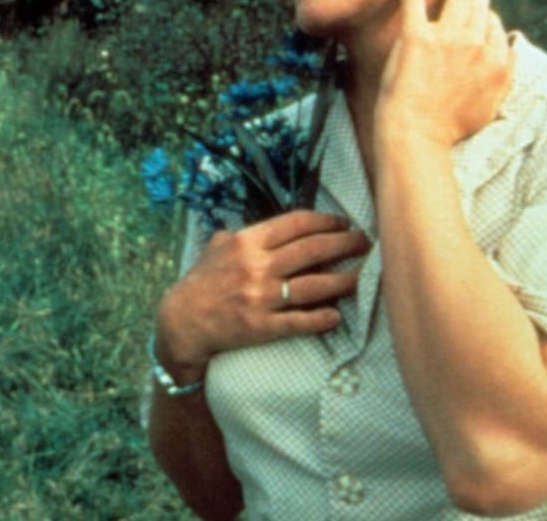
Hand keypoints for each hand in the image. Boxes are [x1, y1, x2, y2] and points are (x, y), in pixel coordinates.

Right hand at [155, 211, 369, 373]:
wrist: (181, 322)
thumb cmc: (200, 283)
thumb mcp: (215, 249)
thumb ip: (240, 236)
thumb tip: (262, 229)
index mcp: (246, 243)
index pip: (296, 224)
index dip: (326, 221)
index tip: (343, 222)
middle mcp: (257, 267)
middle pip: (314, 250)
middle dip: (345, 244)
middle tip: (364, 243)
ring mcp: (261, 298)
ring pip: (316, 285)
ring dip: (345, 280)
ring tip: (363, 276)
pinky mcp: (263, 326)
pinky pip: (301, 321)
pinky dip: (322, 318)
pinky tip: (337, 315)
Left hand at [373, 0, 512, 151]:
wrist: (417, 131)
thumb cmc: (451, 125)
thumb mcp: (492, 104)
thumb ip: (506, 76)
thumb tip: (513, 53)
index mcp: (496, 60)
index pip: (495, 27)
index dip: (488, 19)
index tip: (483, 14)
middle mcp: (475, 44)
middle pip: (479, 10)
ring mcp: (446, 38)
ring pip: (458, 2)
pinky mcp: (416, 36)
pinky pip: (415, 2)